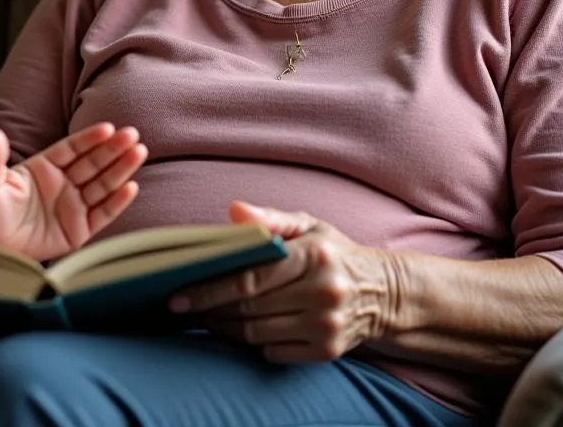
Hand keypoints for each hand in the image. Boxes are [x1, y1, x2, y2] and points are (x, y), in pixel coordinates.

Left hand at [0, 124, 146, 261]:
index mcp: (45, 166)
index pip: (73, 148)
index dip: (90, 138)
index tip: (108, 127)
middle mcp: (63, 183)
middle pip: (93, 162)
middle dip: (113, 148)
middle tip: (132, 135)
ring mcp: (73, 205)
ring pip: (102, 184)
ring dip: (122, 168)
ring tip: (139, 152)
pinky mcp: (78, 230)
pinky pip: (102, 214)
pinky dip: (117, 202)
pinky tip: (131, 187)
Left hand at [170, 201, 396, 361]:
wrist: (383, 292)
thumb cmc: (333, 252)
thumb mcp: (307, 224)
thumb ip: (269, 218)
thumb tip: (233, 210)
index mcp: (314, 256)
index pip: (251, 277)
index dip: (210, 288)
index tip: (179, 293)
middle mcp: (323, 292)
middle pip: (249, 308)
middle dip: (210, 308)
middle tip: (183, 304)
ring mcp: (327, 326)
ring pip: (256, 332)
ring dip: (225, 326)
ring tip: (206, 315)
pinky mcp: (328, 352)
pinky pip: (273, 351)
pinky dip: (252, 341)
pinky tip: (242, 327)